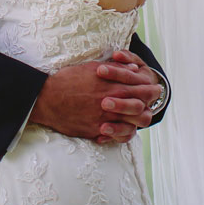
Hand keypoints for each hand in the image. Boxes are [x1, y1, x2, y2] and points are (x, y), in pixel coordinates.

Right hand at [29, 51, 156, 144]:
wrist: (48, 98)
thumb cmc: (69, 79)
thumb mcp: (93, 67)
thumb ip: (116, 68)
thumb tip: (134, 67)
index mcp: (113, 86)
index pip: (142, 89)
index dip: (152, 90)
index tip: (155, 89)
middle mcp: (112, 104)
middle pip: (141, 109)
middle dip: (150, 106)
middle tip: (152, 103)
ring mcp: (105, 119)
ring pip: (132, 125)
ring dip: (137, 121)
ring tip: (137, 117)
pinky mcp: (96, 131)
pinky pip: (117, 136)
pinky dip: (122, 133)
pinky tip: (121, 128)